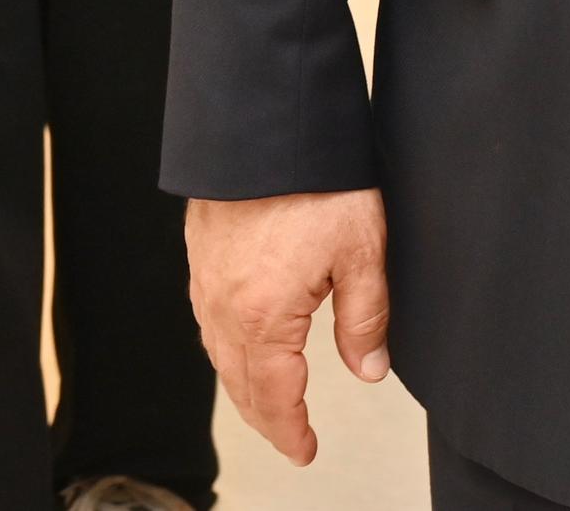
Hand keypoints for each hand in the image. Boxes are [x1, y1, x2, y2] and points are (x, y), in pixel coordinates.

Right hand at [190, 188, 390, 466]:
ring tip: (268, 401)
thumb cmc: (316, 177)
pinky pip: (207, 321)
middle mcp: (224, 305)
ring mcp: (205, 281)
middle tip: (289, 437)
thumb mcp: (362, 251)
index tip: (305, 450)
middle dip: (266, 418)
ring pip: (219, 355)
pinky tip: (242, 344)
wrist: (265, 119)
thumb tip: (369, 369)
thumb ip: (365, 318)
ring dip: (244, 387)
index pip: (275, 396)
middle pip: (241, 384)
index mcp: (264, 316)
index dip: (291, 430)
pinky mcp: (200, 255)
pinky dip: (226, 348)